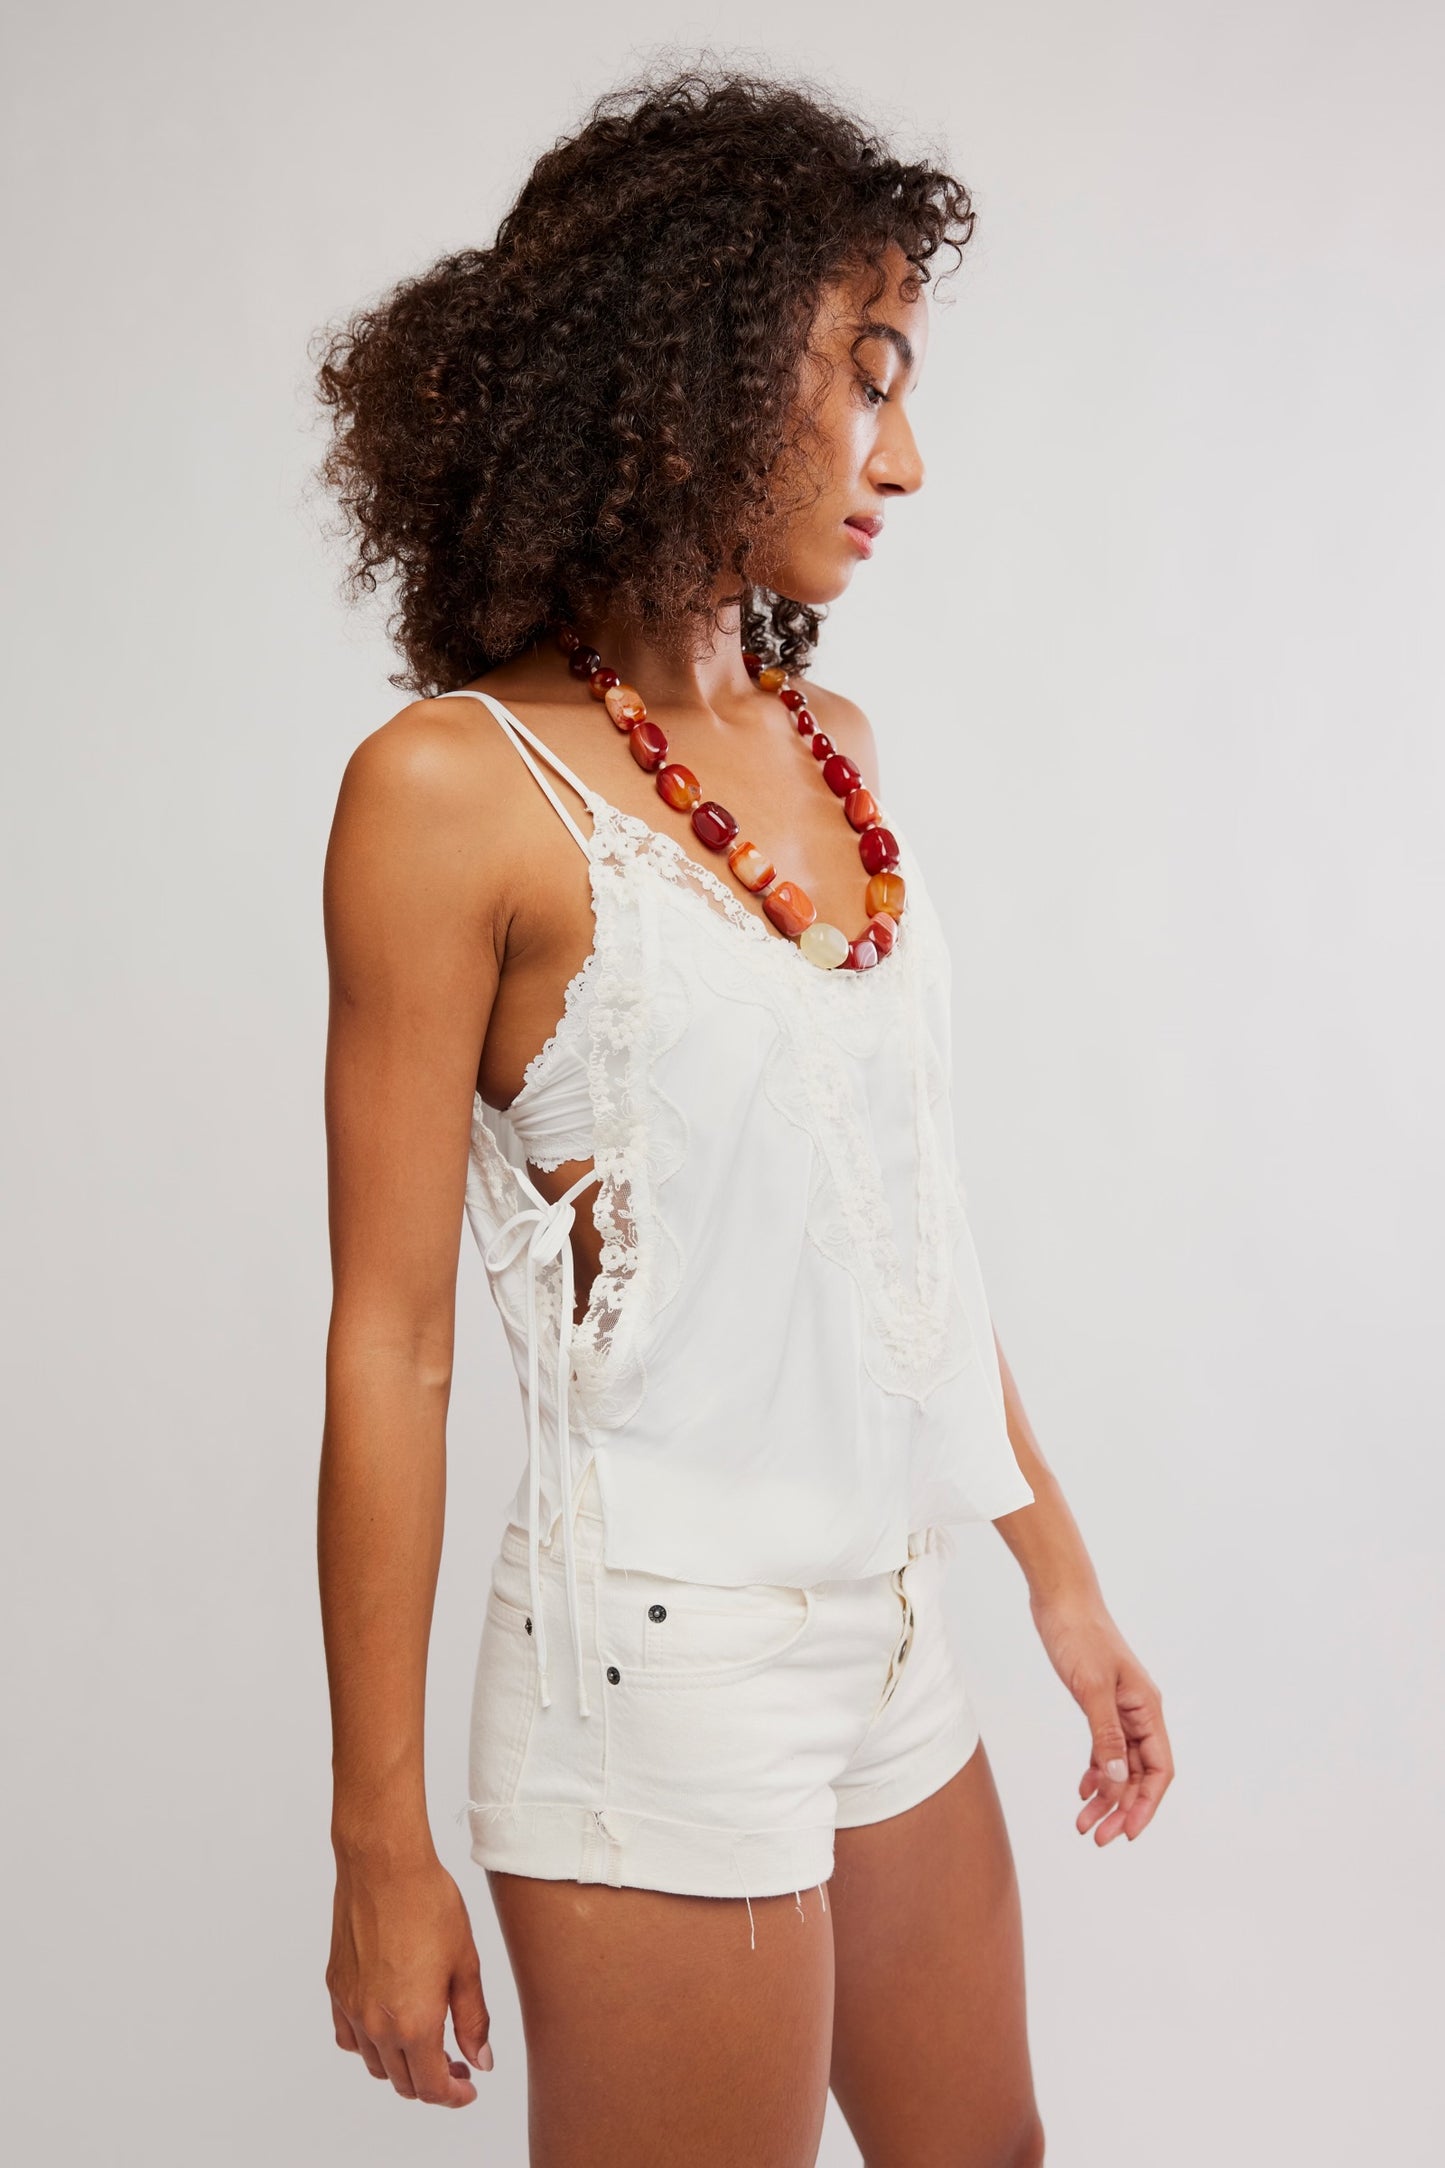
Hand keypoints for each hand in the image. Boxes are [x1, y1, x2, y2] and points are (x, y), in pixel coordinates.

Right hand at [327, 1850, 492, 2105]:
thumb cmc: (429, 1904)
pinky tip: (388, 2025)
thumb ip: (473, 2019)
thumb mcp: (465, 1964)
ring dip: (401, 2066)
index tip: (469, 2086)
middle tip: (458, 2063)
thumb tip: (480, 2059)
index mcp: (413, 2023)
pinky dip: (369, 2045)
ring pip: (374, 2064)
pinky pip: (349, 2037)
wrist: (384, 1866)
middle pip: (402, 2082)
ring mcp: (351, 2008)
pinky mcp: (336, 1988)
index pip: (431, 2086)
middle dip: (433, 2082)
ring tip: (427, 2044)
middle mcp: (376, 2024)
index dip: (454, 2094)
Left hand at [1028, 1589, 1173, 1844]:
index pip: (1158, 1770)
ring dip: (1105, 1796)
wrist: (1060, 1599)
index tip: (1128, 1833)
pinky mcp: (1098, 1703)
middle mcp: (1139, 1712)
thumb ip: (1105, 1735)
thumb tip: (1116, 1780)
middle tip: (1097, 1837)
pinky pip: (1103, 1749)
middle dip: (1121, 1808)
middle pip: (1138, 1774)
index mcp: (1147, 1709)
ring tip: (1083, 1824)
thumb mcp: (1091, 1687)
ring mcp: (1119, 1708)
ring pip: (1119, 1765)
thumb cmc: (1080, 1635)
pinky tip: (1082, 1791)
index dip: (1147, 1804)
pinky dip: (1094, 1771)